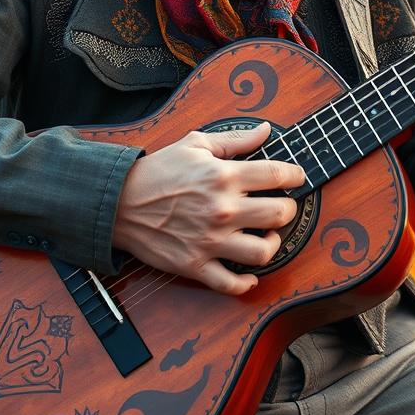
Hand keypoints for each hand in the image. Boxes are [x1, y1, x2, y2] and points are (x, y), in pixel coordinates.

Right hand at [113, 121, 302, 295]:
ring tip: (267, 237)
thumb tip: (266, 130)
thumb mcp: (195, 144)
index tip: (296, 177)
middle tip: (282, 206)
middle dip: (288, 209)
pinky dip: (246, 283)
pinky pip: (231, 284)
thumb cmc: (158, 171)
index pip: (277, 175)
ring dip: (272, 245)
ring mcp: (210, 240)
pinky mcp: (195, 265)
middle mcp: (222, 209)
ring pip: (263, 252)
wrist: (118, 202)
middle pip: (279, 214)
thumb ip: (235, 138)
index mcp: (224, 176)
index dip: (295, 175)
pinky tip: (250, 274)